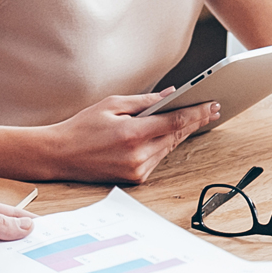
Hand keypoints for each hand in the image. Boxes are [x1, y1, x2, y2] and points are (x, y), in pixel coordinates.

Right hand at [40, 91, 218, 183]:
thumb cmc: (82, 127)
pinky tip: (174, 133)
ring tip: (198, 118)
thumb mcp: (112, 104)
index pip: (175, 122)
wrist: (58, 155)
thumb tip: (170, 94)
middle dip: (195, 121)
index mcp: (132, 134)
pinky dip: (165, 144)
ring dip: (182, 133)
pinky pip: (157, 158)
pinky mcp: (134, 178)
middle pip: (176, 136)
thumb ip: (144, 100)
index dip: (197, 113)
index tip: (212, 104)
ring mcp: (137, 169)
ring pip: (169, 148)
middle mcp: (137, 155)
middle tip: (212, 109)